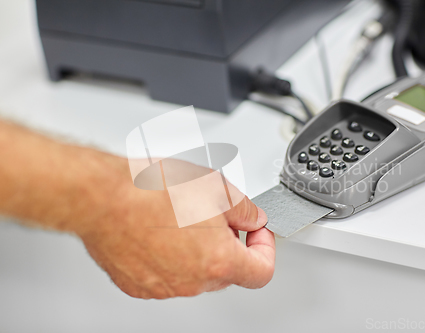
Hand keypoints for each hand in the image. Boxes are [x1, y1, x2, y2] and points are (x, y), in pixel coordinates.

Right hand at [77, 159, 274, 298]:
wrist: (103, 198)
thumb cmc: (152, 190)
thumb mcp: (215, 186)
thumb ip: (244, 208)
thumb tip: (253, 219)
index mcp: (219, 261)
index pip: (261, 271)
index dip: (265, 249)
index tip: (255, 233)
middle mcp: (193, 282)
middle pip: (227, 271)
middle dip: (229, 245)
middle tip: (216, 217)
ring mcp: (164, 287)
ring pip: (195, 273)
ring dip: (198, 251)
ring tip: (181, 218)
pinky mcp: (139, 285)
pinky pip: (166, 275)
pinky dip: (170, 258)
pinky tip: (159, 231)